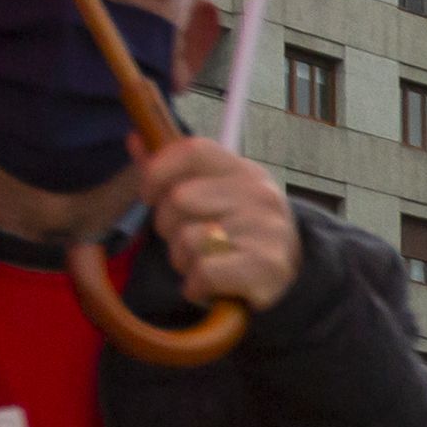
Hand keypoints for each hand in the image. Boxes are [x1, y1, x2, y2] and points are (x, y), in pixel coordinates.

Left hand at [136, 139, 300, 310]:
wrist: (292, 279)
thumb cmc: (240, 233)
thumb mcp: (215, 193)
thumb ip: (173, 170)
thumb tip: (134, 139)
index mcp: (244, 170)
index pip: (192, 150)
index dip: (158, 171)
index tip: (150, 196)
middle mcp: (259, 195)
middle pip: (179, 199)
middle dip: (169, 226)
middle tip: (187, 239)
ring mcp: (265, 231)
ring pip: (187, 240)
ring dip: (183, 260)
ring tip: (205, 262)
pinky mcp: (265, 268)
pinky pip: (203, 273)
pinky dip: (197, 287)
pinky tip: (211, 286)